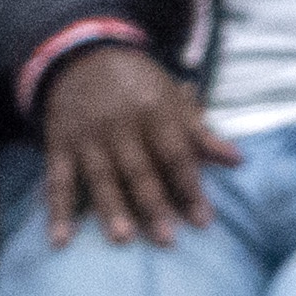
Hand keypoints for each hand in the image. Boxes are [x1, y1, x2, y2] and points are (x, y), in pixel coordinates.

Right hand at [39, 43, 238, 246]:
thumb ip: (201, 134)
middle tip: (166, 239)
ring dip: (111, 208)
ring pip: (100, 177)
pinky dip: (57, 212)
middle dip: (152, 204)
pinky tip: (60, 240)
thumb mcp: (172, 99)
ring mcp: (86, 137)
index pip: (174, 155)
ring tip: (122, 238)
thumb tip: (238, 161)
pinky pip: (57, 182)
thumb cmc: (138, 85)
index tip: (203, 220)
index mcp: (152, 112)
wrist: (79, 56)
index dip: (190, 187)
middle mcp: (117, 126)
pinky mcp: (59, 146)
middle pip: (138, 170)